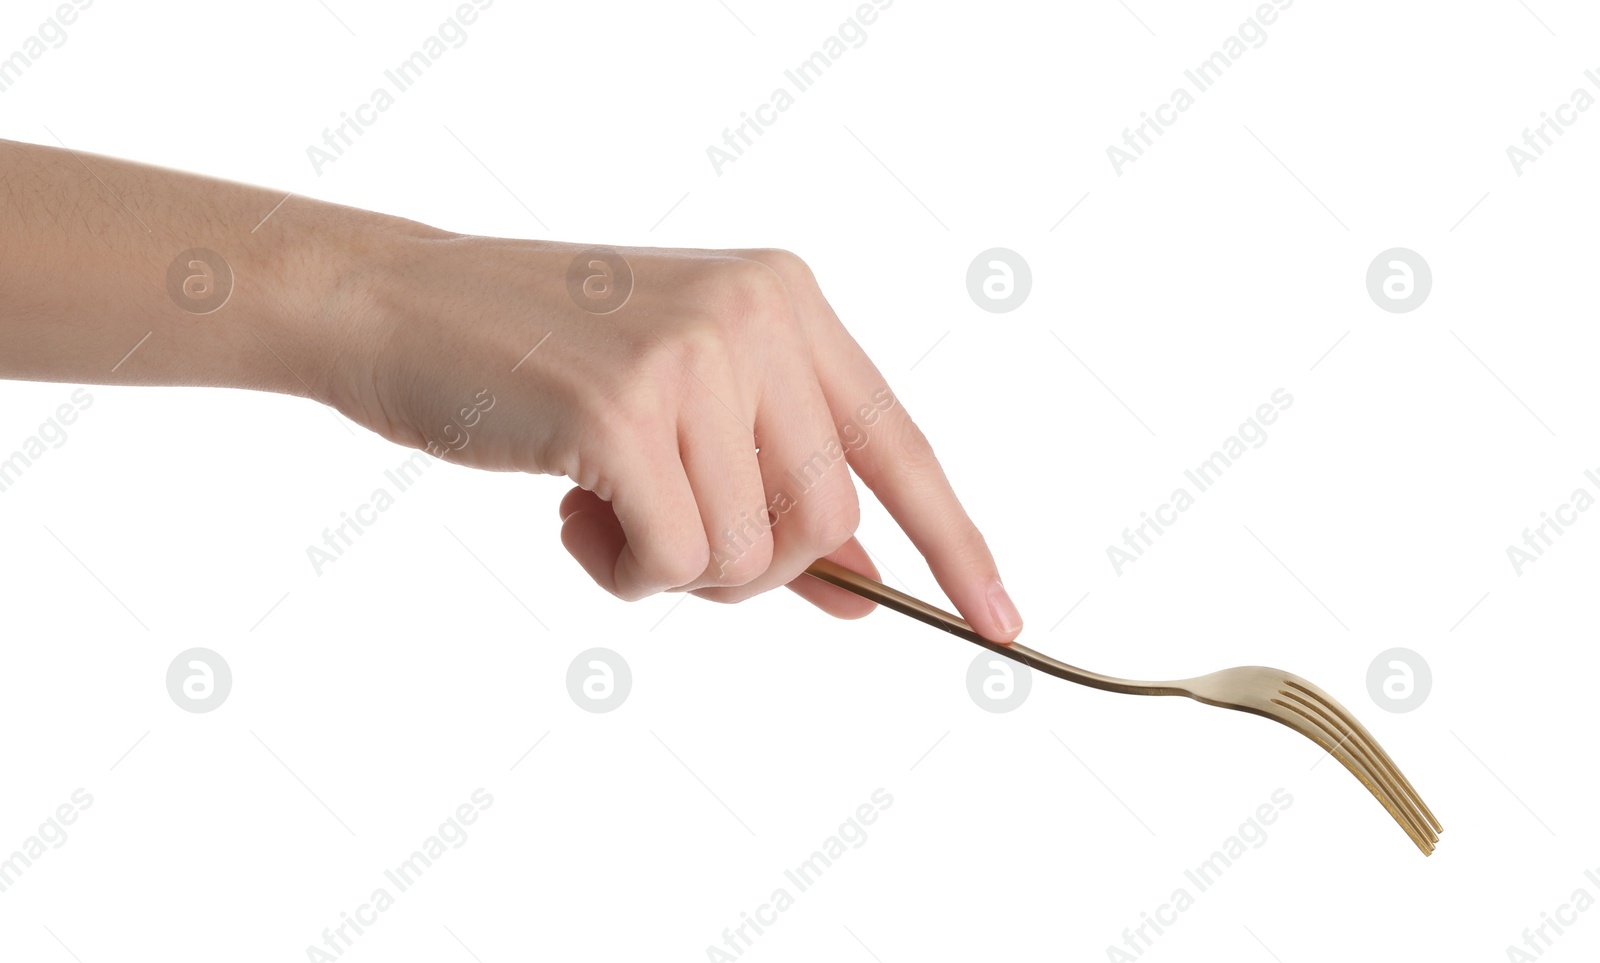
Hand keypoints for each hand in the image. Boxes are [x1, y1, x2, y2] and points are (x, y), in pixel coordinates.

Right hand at [334, 237, 1023, 639]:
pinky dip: (625, 573)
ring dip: (672, 569)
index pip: (898, 444)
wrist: (396, 306)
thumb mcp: (682, 414)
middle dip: (751, 568)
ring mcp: (692, 355)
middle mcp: (757, 314)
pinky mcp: (621, 409)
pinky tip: (570, 513)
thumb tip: (864, 590)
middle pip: (823, 518)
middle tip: (665, 540)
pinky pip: (675, 561)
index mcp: (788, 302)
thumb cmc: (540, 368)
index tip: (1003, 624)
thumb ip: (775, 493)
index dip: (954, 543)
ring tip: (602, 509)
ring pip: (748, 554)